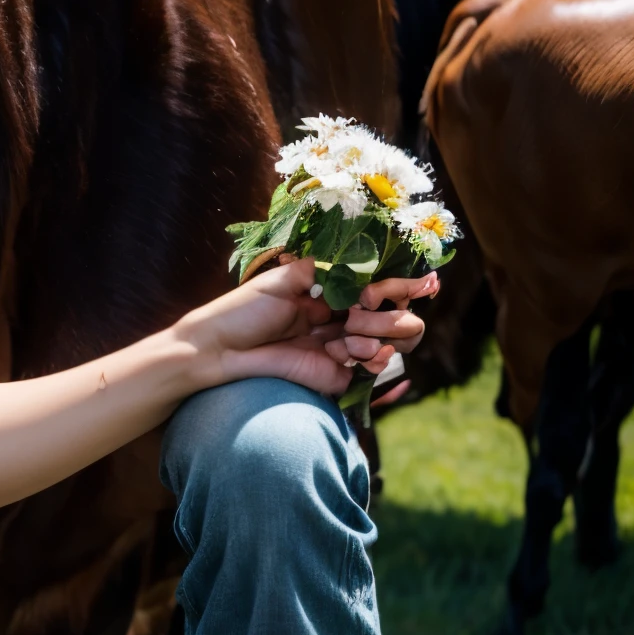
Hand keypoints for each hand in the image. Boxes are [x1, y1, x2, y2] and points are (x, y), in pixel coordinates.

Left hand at [179, 258, 437, 399]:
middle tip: (361, 308)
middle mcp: (342, 319)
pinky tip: (351, 352)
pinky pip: (372, 368)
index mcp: (332, 293)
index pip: (380, 288)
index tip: (416, 282)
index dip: (400, 285)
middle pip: (395, 315)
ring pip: (392, 341)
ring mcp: (341, 348)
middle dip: (390, 312)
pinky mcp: (336, 375)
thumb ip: (321, 268)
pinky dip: (372, 358)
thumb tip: (361, 259)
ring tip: (346, 335)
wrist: (217, 350)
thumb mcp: (281, 280)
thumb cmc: (242, 310)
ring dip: (379, 333)